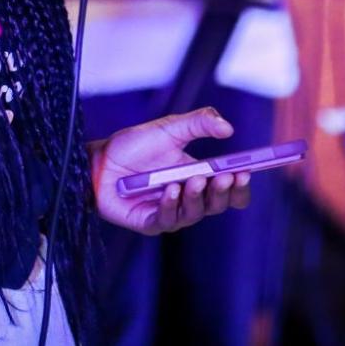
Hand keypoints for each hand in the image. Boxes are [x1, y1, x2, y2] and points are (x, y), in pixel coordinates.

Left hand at [92, 107, 252, 235]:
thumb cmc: (133, 145)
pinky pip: (168, 219)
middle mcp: (188, 198)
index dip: (240, 184)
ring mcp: (170, 212)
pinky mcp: (151, 222)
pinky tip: (170, 190)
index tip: (246, 170)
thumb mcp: (169, 128)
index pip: (229, 189)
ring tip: (192, 179)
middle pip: (218, 205)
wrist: (98, 159)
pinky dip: (171, 204)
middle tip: (224, 176)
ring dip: (197, 196)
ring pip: (196, 213)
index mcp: (198, 177)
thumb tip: (228, 128)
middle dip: (224, 191)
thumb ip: (199, 123)